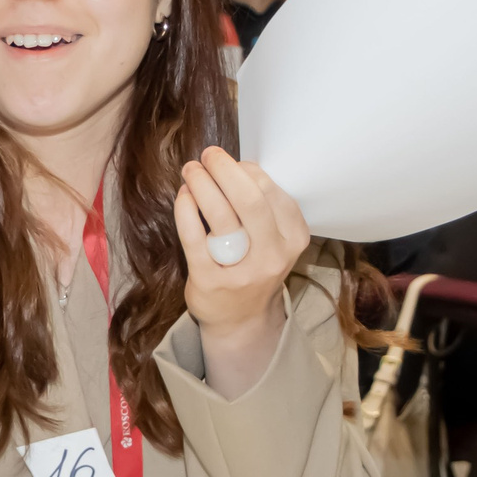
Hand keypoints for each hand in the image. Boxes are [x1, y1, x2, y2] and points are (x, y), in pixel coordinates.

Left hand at [174, 147, 310, 396]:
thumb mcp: (274, 239)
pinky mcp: (210, 280)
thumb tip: (235, 166)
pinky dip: (186, 210)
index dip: (246, 170)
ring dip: (201, 183)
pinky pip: (194, 237)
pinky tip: (183, 196)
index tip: (230, 164)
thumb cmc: (255, 267)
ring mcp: (241, 270)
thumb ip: (264, 206)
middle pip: (249, 200)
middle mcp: (272, 254)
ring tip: (190, 170)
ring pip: (221, 215)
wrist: (241, 320)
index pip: (270, 191)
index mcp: (293, 238)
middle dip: (224, 169)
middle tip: (207, 155)